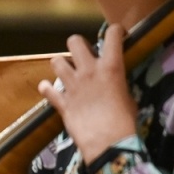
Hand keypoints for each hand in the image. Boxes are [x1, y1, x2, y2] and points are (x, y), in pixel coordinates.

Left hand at [37, 25, 138, 161]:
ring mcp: (72, 85)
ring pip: (56, 60)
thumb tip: (114, 84)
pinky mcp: (61, 101)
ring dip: (61, 65)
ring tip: (67, 73)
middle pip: (75, 41)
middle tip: (83, 55)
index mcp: (111, 67)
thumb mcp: (128, 97)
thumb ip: (118, 84)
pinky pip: (46, 88)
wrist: (108, 142)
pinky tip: (51, 91)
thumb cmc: (125, 121)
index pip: (112, 35)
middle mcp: (89, 71)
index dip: (115, 31)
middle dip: (78, 44)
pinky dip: (47, 89)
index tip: (116, 35)